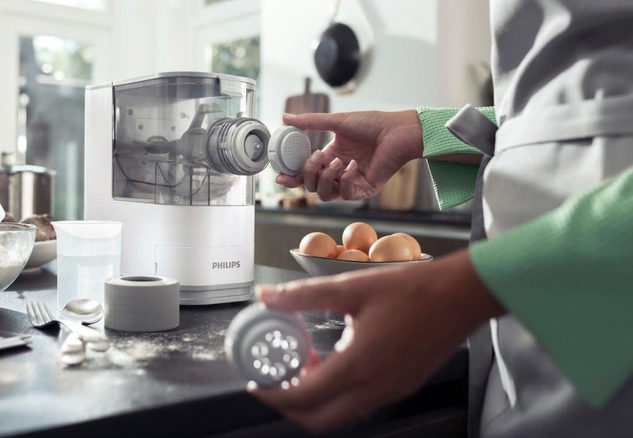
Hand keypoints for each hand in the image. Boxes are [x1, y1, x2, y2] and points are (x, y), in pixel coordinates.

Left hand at [248, 250, 504, 433]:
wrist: (462, 296)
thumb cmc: (414, 290)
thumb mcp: (352, 287)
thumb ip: (304, 295)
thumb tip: (266, 295)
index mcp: (359, 365)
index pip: (302, 398)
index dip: (272, 394)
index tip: (256, 382)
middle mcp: (374, 388)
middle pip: (317, 421)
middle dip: (289, 406)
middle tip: (275, 381)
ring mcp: (390, 392)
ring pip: (339, 416)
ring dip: (314, 400)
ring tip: (302, 368)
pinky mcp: (401, 387)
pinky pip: (359, 405)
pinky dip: (337, 395)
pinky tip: (333, 364)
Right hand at [276, 110, 423, 200]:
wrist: (396, 131)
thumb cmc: (372, 124)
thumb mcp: (336, 121)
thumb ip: (310, 122)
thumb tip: (286, 118)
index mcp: (329, 157)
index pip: (305, 173)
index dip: (291, 176)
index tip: (280, 176)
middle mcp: (337, 172)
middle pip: (311, 186)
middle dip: (308, 174)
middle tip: (316, 158)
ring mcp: (349, 183)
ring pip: (324, 194)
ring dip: (326, 179)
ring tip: (338, 162)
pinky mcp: (363, 190)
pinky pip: (345, 194)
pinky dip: (346, 180)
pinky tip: (354, 165)